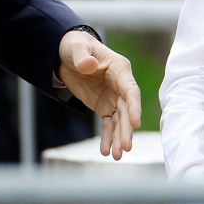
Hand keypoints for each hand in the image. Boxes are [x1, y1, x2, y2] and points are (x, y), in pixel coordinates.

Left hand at [56, 29, 141, 159]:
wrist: (68, 55)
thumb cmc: (76, 47)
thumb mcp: (76, 49)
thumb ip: (83, 56)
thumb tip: (88, 65)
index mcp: (120, 69)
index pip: (131, 91)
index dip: (134, 107)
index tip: (136, 123)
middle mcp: (121, 85)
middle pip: (127, 110)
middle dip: (127, 129)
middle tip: (126, 147)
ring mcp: (113, 98)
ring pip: (120, 120)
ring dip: (119, 137)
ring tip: (118, 156)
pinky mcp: (104, 106)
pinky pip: (108, 124)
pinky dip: (107, 137)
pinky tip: (106, 151)